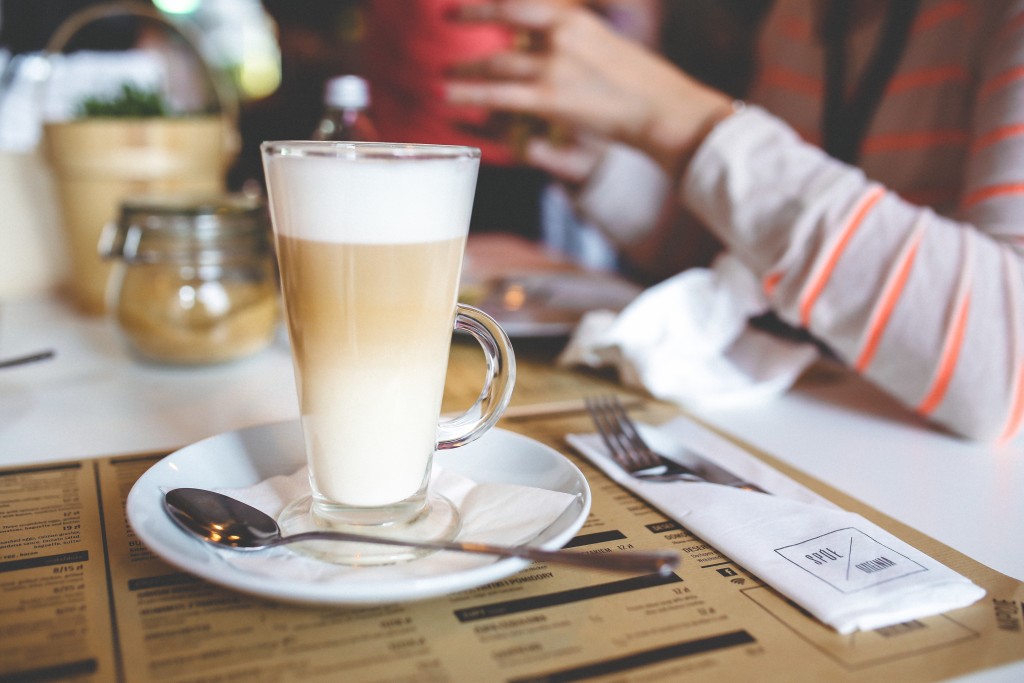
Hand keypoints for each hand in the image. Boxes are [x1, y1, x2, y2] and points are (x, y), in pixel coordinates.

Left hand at [445, 0, 734, 177]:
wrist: (662, 109)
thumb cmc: (639, 84)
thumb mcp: (604, 44)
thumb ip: (571, 41)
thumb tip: (545, 42)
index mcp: (574, 20)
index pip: (518, 5)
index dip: (485, 4)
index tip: (460, 5)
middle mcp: (561, 37)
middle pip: (502, 31)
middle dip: (470, 31)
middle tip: (446, 34)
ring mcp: (554, 67)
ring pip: (495, 67)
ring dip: (465, 71)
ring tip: (444, 77)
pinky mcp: (550, 98)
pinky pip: (498, 95)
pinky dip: (469, 93)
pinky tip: (447, 94)